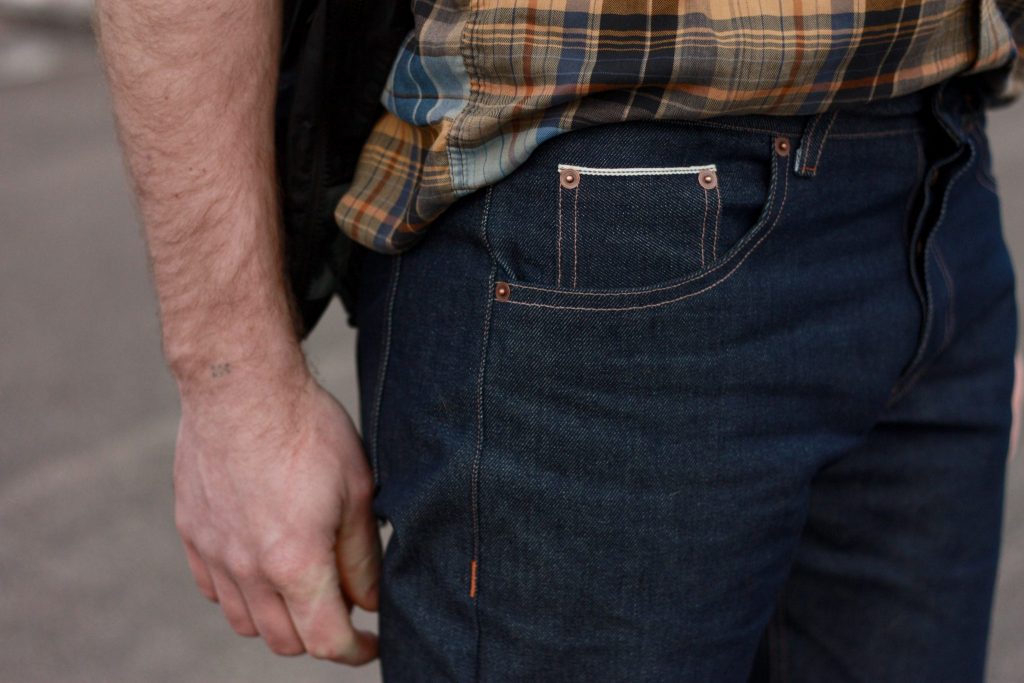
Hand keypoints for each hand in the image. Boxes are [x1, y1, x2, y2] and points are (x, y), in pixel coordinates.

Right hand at [172, 367, 380, 663]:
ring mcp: (214, 553)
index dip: (357, 651)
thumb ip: (362, 557)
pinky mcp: (192, 533)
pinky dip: (243, 595)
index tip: (372, 643)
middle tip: (344, 606)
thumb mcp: (356, 490)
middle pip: (284, 641)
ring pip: (247, 622)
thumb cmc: (307, 429)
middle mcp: (248, 568)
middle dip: (320, 634)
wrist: (242, 384)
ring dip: (280, 619)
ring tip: (304, 585)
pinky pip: (215, 591)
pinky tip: (264, 566)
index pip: (327, 641)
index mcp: (294, 561)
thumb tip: (370, 604)